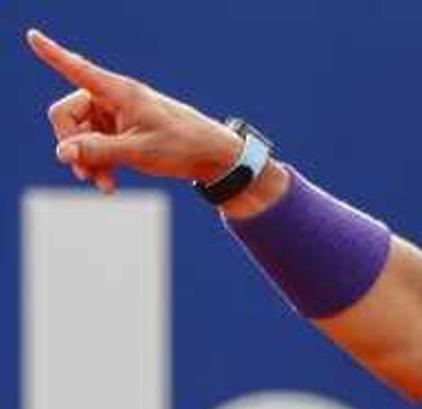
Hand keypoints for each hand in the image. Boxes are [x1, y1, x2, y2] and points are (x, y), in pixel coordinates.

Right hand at [26, 28, 241, 192]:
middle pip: (67, 115)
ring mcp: (116, 115)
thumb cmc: (182, 147)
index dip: (52, 53)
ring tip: (103, 184)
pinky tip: (108, 184)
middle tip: (85, 173)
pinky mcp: (121, 130)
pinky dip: (98, 163)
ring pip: (80, 135)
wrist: (214, 157)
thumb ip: (98, 151)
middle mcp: (114, 98)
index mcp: (119, 92)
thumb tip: (61, 152)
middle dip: (73, 145)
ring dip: (87, 160)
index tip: (32, 35)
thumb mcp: (138, 152)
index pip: (77, 69)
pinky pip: (95, 144)